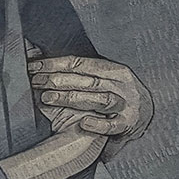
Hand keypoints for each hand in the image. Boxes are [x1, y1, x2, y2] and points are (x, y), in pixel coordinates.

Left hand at [29, 55, 152, 158]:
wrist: (145, 116)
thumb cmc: (114, 95)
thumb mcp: (98, 80)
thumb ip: (74, 72)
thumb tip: (35, 53)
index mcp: (112, 70)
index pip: (79, 63)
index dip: (55, 63)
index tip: (33, 65)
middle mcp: (121, 85)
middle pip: (86, 79)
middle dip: (57, 79)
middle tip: (35, 81)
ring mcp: (126, 105)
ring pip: (98, 99)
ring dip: (70, 98)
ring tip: (47, 98)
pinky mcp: (127, 125)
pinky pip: (113, 125)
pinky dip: (98, 125)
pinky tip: (83, 123)